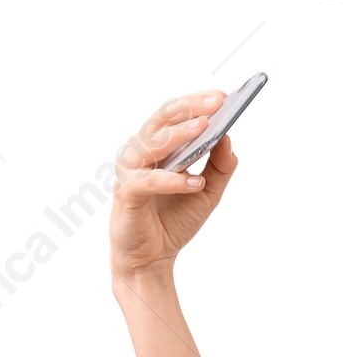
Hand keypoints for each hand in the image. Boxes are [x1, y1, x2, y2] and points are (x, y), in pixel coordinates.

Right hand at [110, 94, 237, 284]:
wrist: (150, 260)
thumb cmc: (173, 222)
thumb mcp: (206, 193)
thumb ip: (219, 167)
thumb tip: (229, 139)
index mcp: (156, 145)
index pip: (174, 114)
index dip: (196, 102)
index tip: (222, 96)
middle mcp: (140, 151)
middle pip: (163, 119)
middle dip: (190, 109)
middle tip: (216, 104)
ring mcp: (130, 170)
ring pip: (154, 144)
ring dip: (180, 135)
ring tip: (206, 130)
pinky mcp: (126, 193)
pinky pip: (152, 182)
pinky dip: (174, 181)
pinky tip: (196, 183)